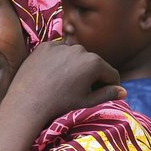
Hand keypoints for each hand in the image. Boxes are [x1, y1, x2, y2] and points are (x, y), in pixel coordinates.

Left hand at [4, 41, 125, 125]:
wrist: (27, 102)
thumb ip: (107, 95)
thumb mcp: (87, 102)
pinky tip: (52, 74)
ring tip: (65, 83)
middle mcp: (80, 49)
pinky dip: (58, 60)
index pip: (110, 73)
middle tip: (82, 90)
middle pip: (92, 63)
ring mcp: (60, 45)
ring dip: (74, 66)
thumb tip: (123, 91)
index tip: (106, 93)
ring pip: (74, 56)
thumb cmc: (60, 105)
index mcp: (94, 62)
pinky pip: (57, 52)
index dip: (111, 86)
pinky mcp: (44, 46)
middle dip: (92, 75)